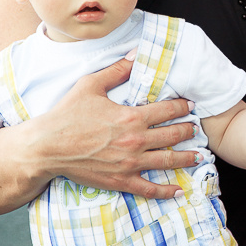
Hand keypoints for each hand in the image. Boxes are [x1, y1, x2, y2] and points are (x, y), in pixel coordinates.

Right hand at [32, 58, 198, 197]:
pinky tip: (178, 191)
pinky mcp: (121, 180)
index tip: (190, 106)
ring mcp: (130, 163)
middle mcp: (136, 141)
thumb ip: (117, 70)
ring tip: (198, 156)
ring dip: (186, 158)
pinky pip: (149, 189)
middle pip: (173, 135)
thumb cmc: (67, 115)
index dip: (182, 107)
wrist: (47, 147)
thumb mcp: (91, 85)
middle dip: (189, 131)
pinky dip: (166, 191)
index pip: (167, 111)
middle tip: (197, 129)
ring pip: (168, 161)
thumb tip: (135, 54)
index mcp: (131, 117)